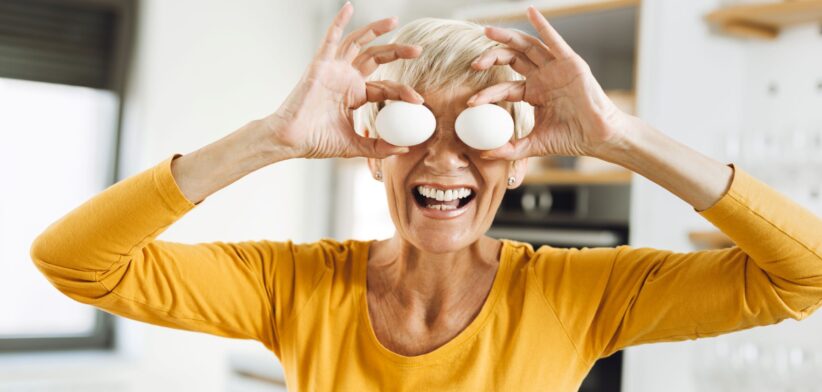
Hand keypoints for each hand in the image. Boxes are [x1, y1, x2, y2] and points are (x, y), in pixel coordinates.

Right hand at [262, 2, 422, 158]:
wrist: (291, 140)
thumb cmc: (315, 141)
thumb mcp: (354, 145)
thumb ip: (377, 147)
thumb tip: (403, 150)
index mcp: (353, 95)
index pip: (384, 87)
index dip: (401, 91)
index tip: (418, 100)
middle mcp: (345, 78)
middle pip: (376, 58)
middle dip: (397, 52)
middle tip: (418, 50)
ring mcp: (333, 69)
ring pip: (358, 43)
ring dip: (376, 30)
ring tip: (395, 21)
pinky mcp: (320, 64)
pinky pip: (331, 38)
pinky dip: (339, 21)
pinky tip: (349, 8)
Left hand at [468, 6, 629, 159]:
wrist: (597, 138)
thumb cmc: (571, 138)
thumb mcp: (534, 145)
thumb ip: (510, 149)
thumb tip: (485, 154)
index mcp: (534, 92)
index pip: (505, 87)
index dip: (487, 92)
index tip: (471, 103)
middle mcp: (543, 77)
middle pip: (512, 59)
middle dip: (491, 57)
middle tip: (474, 63)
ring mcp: (556, 68)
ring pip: (528, 46)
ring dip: (508, 37)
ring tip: (488, 31)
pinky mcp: (570, 63)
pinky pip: (554, 40)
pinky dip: (543, 25)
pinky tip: (530, 12)